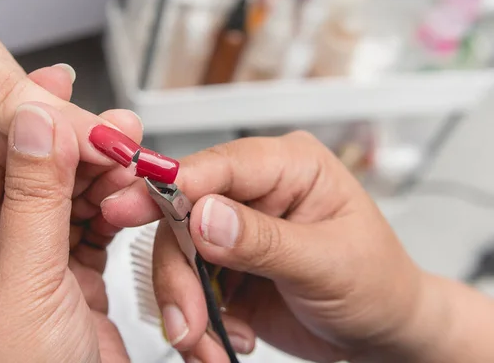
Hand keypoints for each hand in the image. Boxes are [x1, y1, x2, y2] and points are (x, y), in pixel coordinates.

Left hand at [0, 100, 128, 361]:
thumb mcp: (25, 280)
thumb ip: (33, 195)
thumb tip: (35, 122)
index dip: (24, 120)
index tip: (62, 90)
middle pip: (31, 172)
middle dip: (75, 147)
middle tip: (115, 127)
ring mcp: (35, 260)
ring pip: (68, 196)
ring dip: (101, 177)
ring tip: (133, 160)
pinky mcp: (73, 275)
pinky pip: (94, 225)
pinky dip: (115, 209)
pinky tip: (131, 198)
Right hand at [100, 132, 432, 361]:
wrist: (383, 330)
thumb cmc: (377, 283)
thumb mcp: (327, 262)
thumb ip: (263, 240)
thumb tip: (203, 216)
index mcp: (289, 166)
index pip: (218, 165)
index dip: (168, 184)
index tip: (126, 206)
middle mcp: (256, 191)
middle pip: (183, 215)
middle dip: (179, 275)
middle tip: (186, 321)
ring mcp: (237, 229)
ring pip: (178, 255)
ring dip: (185, 306)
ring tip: (207, 344)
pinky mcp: (226, 264)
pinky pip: (189, 287)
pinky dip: (198, 322)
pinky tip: (225, 338)